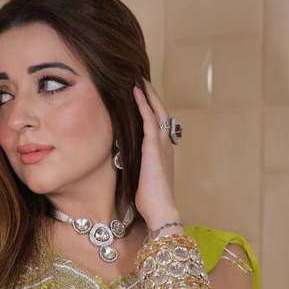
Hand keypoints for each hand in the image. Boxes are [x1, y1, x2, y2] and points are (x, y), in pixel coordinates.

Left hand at [131, 79, 179, 231]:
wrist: (161, 210)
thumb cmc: (151, 202)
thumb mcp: (142, 180)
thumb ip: (137, 167)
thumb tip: (123, 163)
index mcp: (163, 153)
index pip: (159, 124)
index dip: (152, 108)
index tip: (143, 96)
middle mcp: (165, 145)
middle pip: (160, 112)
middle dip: (151, 95)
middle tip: (142, 79)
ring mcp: (161, 144)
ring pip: (156, 110)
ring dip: (147, 93)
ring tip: (138, 78)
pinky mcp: (153, 147)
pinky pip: (149, 119)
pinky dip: (142, 103)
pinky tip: (135, 92)